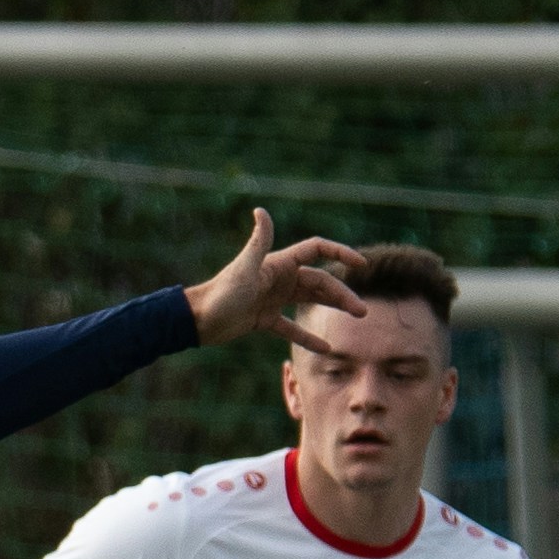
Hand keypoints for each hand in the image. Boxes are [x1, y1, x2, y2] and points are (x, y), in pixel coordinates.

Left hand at [186, 207, 368, 354]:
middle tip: (361, 311)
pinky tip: (325, 348)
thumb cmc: (220, 293)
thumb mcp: (244, 269)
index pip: (317, 250)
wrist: (197, 321)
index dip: (340, 253)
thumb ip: (258, 242)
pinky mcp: (264, 319)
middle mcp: (279, 278)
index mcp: (279, 263)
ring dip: (333, 308)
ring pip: (311, 301)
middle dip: (342, 294)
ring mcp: (273, 299)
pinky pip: (291, 328)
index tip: (360, 264)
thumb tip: (260, 210)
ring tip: (356, 317)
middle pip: (320, 281)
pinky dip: (307, 337)